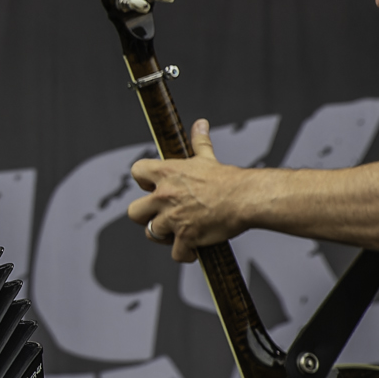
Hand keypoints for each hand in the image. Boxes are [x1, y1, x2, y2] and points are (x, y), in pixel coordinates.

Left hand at [128, 118, 250, 261]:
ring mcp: (173, 218)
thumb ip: (199, 142)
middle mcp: (164, 196)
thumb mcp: (207, 158)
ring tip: (179, 232)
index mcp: (167, 174)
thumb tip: (200, 124)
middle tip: (161, 216)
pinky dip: (184, 253)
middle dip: (145, 216)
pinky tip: (193, 248)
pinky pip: (176, 253)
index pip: (137, 172)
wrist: (244, 198)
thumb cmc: (227, 180)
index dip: (143, 181)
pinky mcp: (186, 237)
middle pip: (133, 212)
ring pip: (152, 233)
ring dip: (165, 235)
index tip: (152, 186)